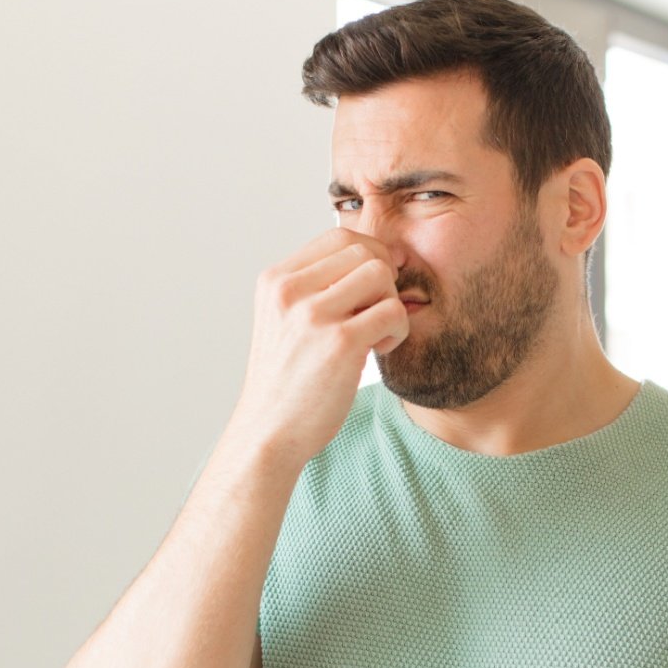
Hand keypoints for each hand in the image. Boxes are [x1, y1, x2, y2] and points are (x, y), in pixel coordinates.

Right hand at [229, 227, 408, 465]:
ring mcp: (313, 315)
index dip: (369, 254)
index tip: (374, 286)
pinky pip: (393, 311)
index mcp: (275, 280)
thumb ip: (314, 286)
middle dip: (383, 279)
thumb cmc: (286, 379)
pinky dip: (397, 330)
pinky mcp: (340, 343)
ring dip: (391, 302)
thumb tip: (374, 254)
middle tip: (375, 313)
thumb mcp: (283, 319)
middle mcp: (289, 291)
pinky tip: (379, 350)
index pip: (338, 236)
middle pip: (363, 250)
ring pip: (380, 274)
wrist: (270, 431)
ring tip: (376, 332)